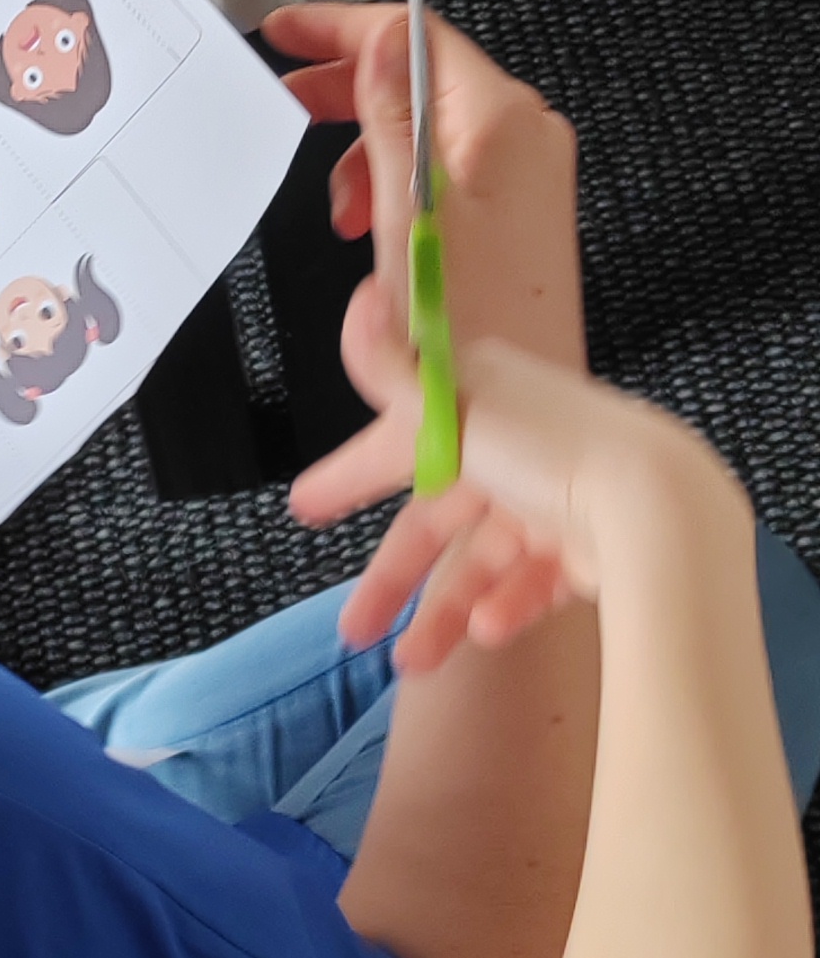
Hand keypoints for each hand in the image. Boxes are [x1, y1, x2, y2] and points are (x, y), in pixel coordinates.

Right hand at [265, 0, 584, 528]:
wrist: (517, 413)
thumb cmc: (462, 325)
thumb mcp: (404, 210)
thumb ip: (388, 114)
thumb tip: (378, 36)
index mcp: (500, 119)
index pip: (415, 34)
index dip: (342, 28)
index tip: (287, 32)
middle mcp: (525, 135)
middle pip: (420, 76)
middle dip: (346, 90)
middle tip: (288, 101)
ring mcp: (527, 174)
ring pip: (427, 127)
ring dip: (367, 150)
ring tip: (337, 207)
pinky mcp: (519, 213)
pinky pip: (446, 168)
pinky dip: (398, 183)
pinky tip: (373, 228)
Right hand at [317, 328, 732, 671]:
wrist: (652, 505)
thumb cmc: (545, 448)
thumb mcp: (454, 400)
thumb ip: (392, 365)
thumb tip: (360, 295)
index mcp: (479, 405)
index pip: (399, 441)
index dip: (351, 475)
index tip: (305, 507)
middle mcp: (515, 450)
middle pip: (439, 520)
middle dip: (393, 577)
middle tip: (352, 629)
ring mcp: (553, 502)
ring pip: (481, 565)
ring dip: (443, 613)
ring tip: (413, 662)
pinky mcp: (586, 550)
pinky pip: (532, 586)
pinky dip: (507, 609)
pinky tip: (488, 635)